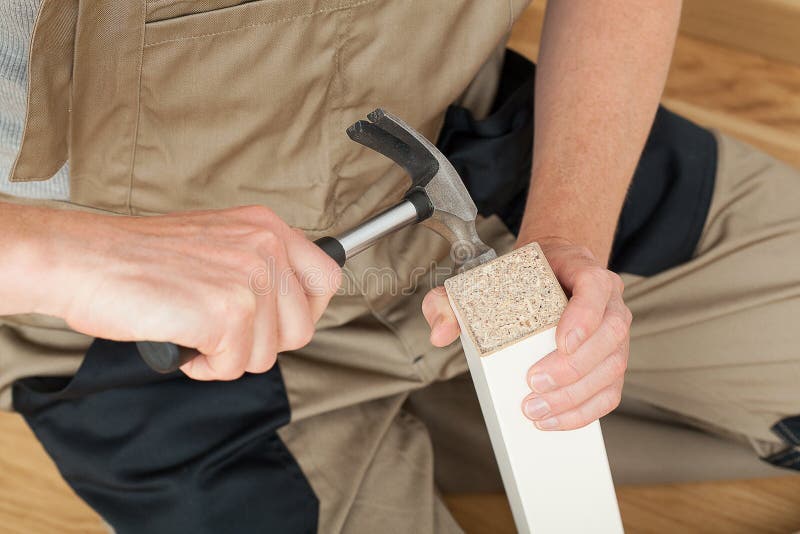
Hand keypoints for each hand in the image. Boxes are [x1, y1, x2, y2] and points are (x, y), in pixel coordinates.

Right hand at [34, 205, 340, 380]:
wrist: (83, 258)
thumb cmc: (139, 258)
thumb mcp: (217, 242)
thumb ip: (258, 264)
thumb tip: (288, 305)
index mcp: (266, 226)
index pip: (327, 277)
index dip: (306, 310)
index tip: (278, 322)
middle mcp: (265, 247)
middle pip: (302, 328)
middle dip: (261, 344)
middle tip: (223, 332)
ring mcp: (249, 278)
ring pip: (268, 354)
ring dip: (229, 357)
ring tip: (195, 331)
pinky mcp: (227, 312)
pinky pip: (233, 366)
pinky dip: (205, 366)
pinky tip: (183, 341)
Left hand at [421, 238, 630, 429]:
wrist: (550, 273)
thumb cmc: (520, 279)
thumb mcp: (482, 279)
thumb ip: (452, 300)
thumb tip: (440, 333)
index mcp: (583, 271)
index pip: (595, 286)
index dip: (584, 316)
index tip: (561, 343)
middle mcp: (608, 301)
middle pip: (609, 334)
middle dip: (571, 368)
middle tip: (533, 384)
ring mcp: (614, 333)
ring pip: (612, 367)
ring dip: (575, 396)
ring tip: (536, 409)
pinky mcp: (611, 362)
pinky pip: (610, 392)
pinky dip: (584, 412)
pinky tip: (554, 420)